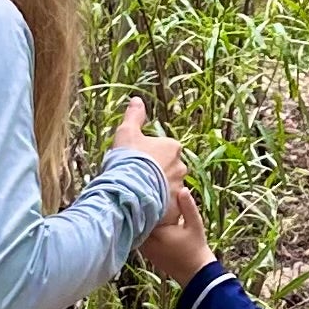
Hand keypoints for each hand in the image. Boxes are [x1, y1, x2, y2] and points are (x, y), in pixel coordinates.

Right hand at [113, 93, 186, 212]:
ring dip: (158, 192)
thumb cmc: (128, 159)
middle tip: (137, 180)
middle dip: (156, 174)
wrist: (128, 190)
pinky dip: (159, 209)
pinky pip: (168, 208)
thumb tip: (137, 100)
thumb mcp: (127, 132)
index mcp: (172, 147)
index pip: (163, 150)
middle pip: (168, 170)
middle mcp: (181, 167)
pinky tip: (145, 209)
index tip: (136, 162)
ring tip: (139, 196)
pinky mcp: (176, 209)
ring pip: (168, 190)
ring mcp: (179, 189)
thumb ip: (134, 116)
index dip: (148, 156)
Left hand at [139, 195, 213, 284]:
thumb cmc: (196, 248)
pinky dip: (143, 226)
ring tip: (142, 200)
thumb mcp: (196, 225)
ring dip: (140, 217)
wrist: (195, 273)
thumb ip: (188, 207)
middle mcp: (147, 242)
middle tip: (140, 189)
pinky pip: (140, 235)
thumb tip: (182, 189)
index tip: (145, 186)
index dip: (144, 199)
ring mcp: (145, 248)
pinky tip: (148, 216)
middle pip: (137, 219)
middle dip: (139, 207)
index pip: (144, 212)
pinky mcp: (146, 252)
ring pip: (137, 227)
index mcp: (157, 233)